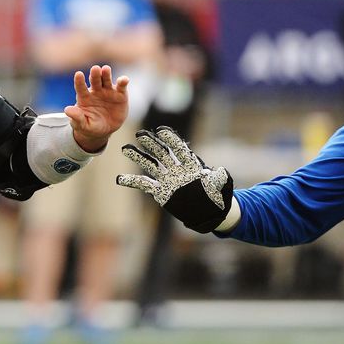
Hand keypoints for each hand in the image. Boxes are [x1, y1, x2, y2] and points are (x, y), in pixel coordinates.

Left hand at [64, 65, 128, 152]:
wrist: (104, 131)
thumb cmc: (89, 126)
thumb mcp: (82, 124)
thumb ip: (76, 117)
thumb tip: (67, 110)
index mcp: (84, 97)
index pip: (80, 87)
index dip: (79, 81)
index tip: (78, 74)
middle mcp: (96, 91)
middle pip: (94, 80)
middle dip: (95, 74)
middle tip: (95, 69)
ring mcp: (108, 91)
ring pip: (107, 80)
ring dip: (106, 74)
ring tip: (106, 69)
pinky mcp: (120, 95)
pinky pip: (121, 87)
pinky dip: (123, 82)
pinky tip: (124, 79)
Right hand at [117, 126, 233, 232]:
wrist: (208, 212)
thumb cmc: (216, 196)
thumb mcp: (220, 187)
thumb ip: (219, 179)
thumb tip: (223, 172)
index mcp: (190, 165)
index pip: (179, 149)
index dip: (171, 139)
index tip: (162, 131)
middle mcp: (176, 169)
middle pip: (162, 153)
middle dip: (151, 143)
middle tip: (140, 134)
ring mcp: (167, 179)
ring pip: (150, 165)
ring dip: (138, 157)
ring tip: (126, 148)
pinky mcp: (161, 191)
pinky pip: (145, 185)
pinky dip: (133, 182)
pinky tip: (120, 179)